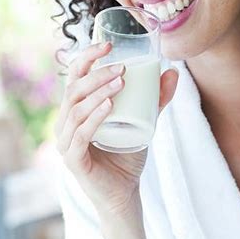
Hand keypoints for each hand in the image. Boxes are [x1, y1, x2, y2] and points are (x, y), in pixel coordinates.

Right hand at [54, 41, 177, 216]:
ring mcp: (66, 142)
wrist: (125, 193)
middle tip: (121, 69)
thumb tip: (173, 71)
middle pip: (73, 90)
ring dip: (97, 93)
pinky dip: (95, 117)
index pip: (74, 77)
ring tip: (120, 83)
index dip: (86, 58)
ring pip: (76, 110)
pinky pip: (81, 134)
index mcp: (76, 110)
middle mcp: (66, 123)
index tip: (107, 45)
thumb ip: (156, 100)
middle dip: (96, 75)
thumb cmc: (128, 156)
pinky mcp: (74, 159)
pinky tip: (109, 106)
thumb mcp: (145, 122)